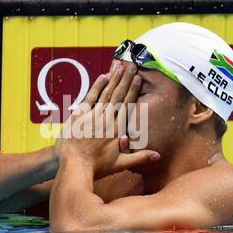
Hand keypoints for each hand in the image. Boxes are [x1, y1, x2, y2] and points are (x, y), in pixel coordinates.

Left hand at [57, 61, 160, 178]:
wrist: (74, 166)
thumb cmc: (97, 167)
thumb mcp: (120, 164)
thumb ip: (139, 158)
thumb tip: (158, 156)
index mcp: (117, 129)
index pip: (127, 105)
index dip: (132, 90)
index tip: (137, 78)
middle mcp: (107, 119)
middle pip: (118, 95)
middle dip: (125, 79)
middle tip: (131, 65)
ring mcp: (93, 115)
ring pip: (106, 93)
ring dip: (114, 79)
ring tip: (121, 66)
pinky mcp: (80, 115)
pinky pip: (91, 96)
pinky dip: (97, 86)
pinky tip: (104, 76)